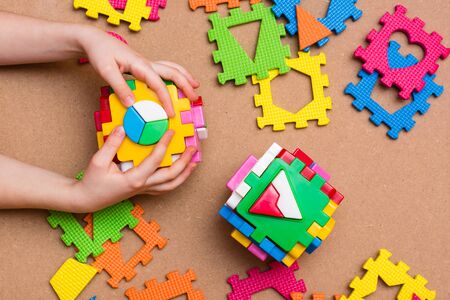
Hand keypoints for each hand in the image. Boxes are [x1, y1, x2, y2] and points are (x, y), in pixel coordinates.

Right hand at [74, 126, 196, 211]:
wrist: (88, 199)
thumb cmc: (93, 182)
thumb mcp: (98, 162)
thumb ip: (111, 145)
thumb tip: (123, 128)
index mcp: (134, 179)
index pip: (155, 160)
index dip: (165, 144)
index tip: (171, 131)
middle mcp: (143, 186)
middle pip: (171, 176)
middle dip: (185, 162)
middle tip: (194, 148)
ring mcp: (145, 190)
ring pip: (171, 185)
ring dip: (185, 174)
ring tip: (195, 162)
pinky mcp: (143, 190)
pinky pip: (165, 187)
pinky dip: (176, 180)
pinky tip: (181, 172)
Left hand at [78, 26, 199, 116]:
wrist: (97, 41)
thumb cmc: (101, 53)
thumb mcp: (106, 71)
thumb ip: (120, 87)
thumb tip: (133, 104)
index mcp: (141, 65)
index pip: (159, 84)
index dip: (166, 100)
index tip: (171, 113)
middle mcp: (147, 63)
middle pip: (173, 72)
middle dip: (186, 85)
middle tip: (195, 98)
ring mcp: (147, 64)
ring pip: (172, 68)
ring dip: (185, 76)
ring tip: (195, 85)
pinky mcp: (145, 66)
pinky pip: (165, 69)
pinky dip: (176, 74)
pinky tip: (179, 80)